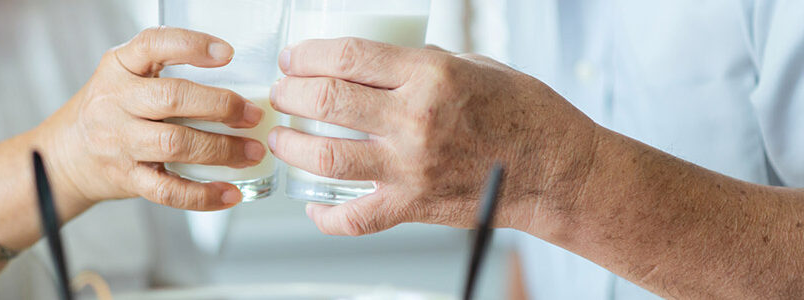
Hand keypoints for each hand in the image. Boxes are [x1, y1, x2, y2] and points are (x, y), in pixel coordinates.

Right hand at [35, 27, 266, 210]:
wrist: (65, 155)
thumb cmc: (110, 110)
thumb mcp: (124, 75)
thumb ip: (165, 71)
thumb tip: (235, 80)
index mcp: (118, 67)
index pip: (153, 45)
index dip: (192, 46)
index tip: (228, 54)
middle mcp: (115, 101)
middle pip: (173, 98)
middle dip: (220, 106)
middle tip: (252, 114)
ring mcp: (119, 142)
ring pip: (175, 144)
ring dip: (221, 150)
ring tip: (251, 151)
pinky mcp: (127, 178)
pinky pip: (169, 190)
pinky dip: (203, 195)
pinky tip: (229, 192)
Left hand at [269, 38, 600, 234]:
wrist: (557, 171)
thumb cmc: (525, 115)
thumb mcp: (474, 66)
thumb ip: (424, 64)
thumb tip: (381, 65)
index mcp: (430, 76)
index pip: (349, 57)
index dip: (309, 54)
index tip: (294, 58)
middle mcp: (415, 120)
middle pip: (327, 100)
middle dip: (291, 92)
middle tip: (282, 92)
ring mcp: (411, 167)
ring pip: (327, 156)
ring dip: (293, 145)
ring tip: (283, 137)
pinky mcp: (414, 205)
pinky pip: (355, 218)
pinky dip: (326, 216)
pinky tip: (313, 205)